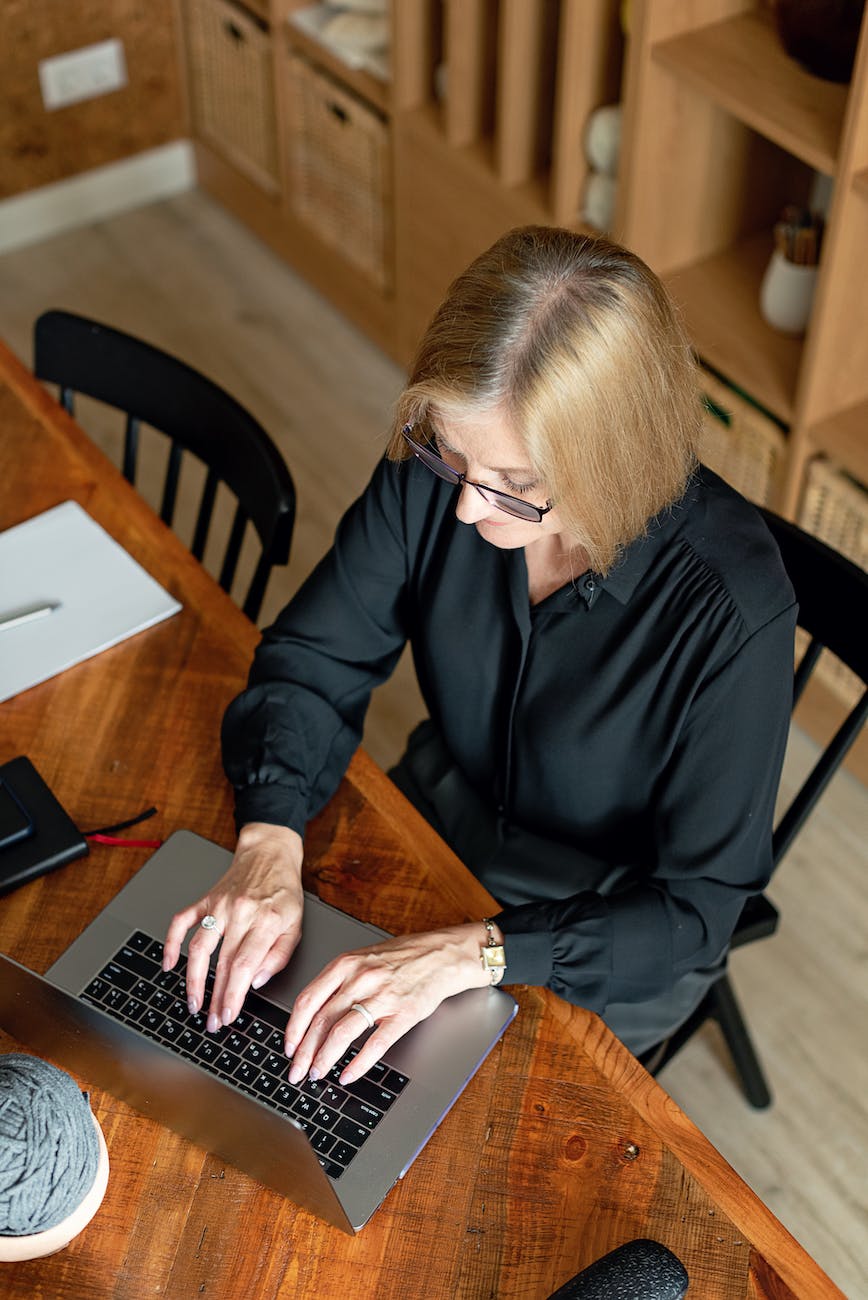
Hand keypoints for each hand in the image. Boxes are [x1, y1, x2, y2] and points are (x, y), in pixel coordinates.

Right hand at [163, 822, 304, 1031]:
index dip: (233, 994)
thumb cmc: (283, 892)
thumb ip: (279, 956)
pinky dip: (171, 943)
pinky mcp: (204, 899)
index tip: (228, 1016)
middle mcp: (239, 912)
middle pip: (222, 963)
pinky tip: (169, 965)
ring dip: (193, 979)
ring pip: (198, 947)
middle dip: (215, 998)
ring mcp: (218, 905)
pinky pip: (181, 922)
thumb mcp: (296, 924)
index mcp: (265, 921)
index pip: (244, 965)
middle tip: (213, 1022)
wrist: (269, 854)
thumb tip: (256, 982)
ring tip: (194, 1003)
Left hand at [284, 921, 498, 1085]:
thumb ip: (337, 981)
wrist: (441, 955)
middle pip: (320, 1021)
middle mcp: (359, 979)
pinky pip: (375, 1045)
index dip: (293, 1029)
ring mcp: (381, 996)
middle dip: (304, 1052)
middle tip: (297, 1071)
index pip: (307, 1000)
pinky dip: (358, 1065)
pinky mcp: (402, 1014)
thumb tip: (311, 1014)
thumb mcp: (362, 958)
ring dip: (324, 1059)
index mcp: (345, 964)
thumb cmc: (402, 957)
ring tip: (317, 1074)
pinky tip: (348, 1075)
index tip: (288, 1048)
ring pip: (341, 1033)